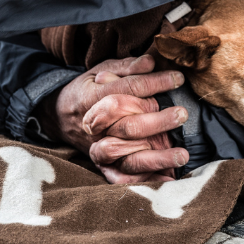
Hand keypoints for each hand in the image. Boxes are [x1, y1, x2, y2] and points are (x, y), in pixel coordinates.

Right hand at [37, 55, 189, 183]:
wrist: (60, 116)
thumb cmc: (88, 90)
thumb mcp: (100, 70)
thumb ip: (126, 67)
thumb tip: (151, 61)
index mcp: (93, 99)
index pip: (129, 90)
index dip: (155, 84)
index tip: (178, 79)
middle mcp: (95, 129)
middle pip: (129, 127)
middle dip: (158, 121)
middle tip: (182, 114)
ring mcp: (100, 150)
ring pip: (128, 157)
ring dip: (157, 158)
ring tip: (182, 154)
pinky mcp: (104, 167)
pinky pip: (124, 179)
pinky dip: (145, 181)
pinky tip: (167, 178)